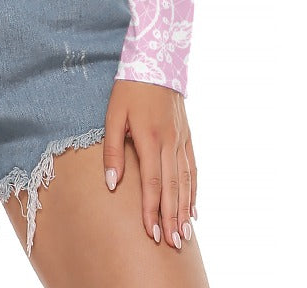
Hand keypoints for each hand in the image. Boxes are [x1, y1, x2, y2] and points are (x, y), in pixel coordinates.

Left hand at [102, 80, 196, 249]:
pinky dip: (194, 191)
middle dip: (171, 218)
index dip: (152, 210)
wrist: (156, 62)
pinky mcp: (187, 136)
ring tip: (184, 235)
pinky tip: (193, 208)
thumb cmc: (129, 89)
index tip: (152, 233)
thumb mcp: (113, 115)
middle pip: (172, 187)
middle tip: (172, 244)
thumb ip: (113, 151)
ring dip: (184, 209)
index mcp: (149, 138)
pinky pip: (193, 168)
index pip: (152, 183)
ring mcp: (181, 140)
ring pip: (185, 181)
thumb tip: (112, 185)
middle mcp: (169, 143)